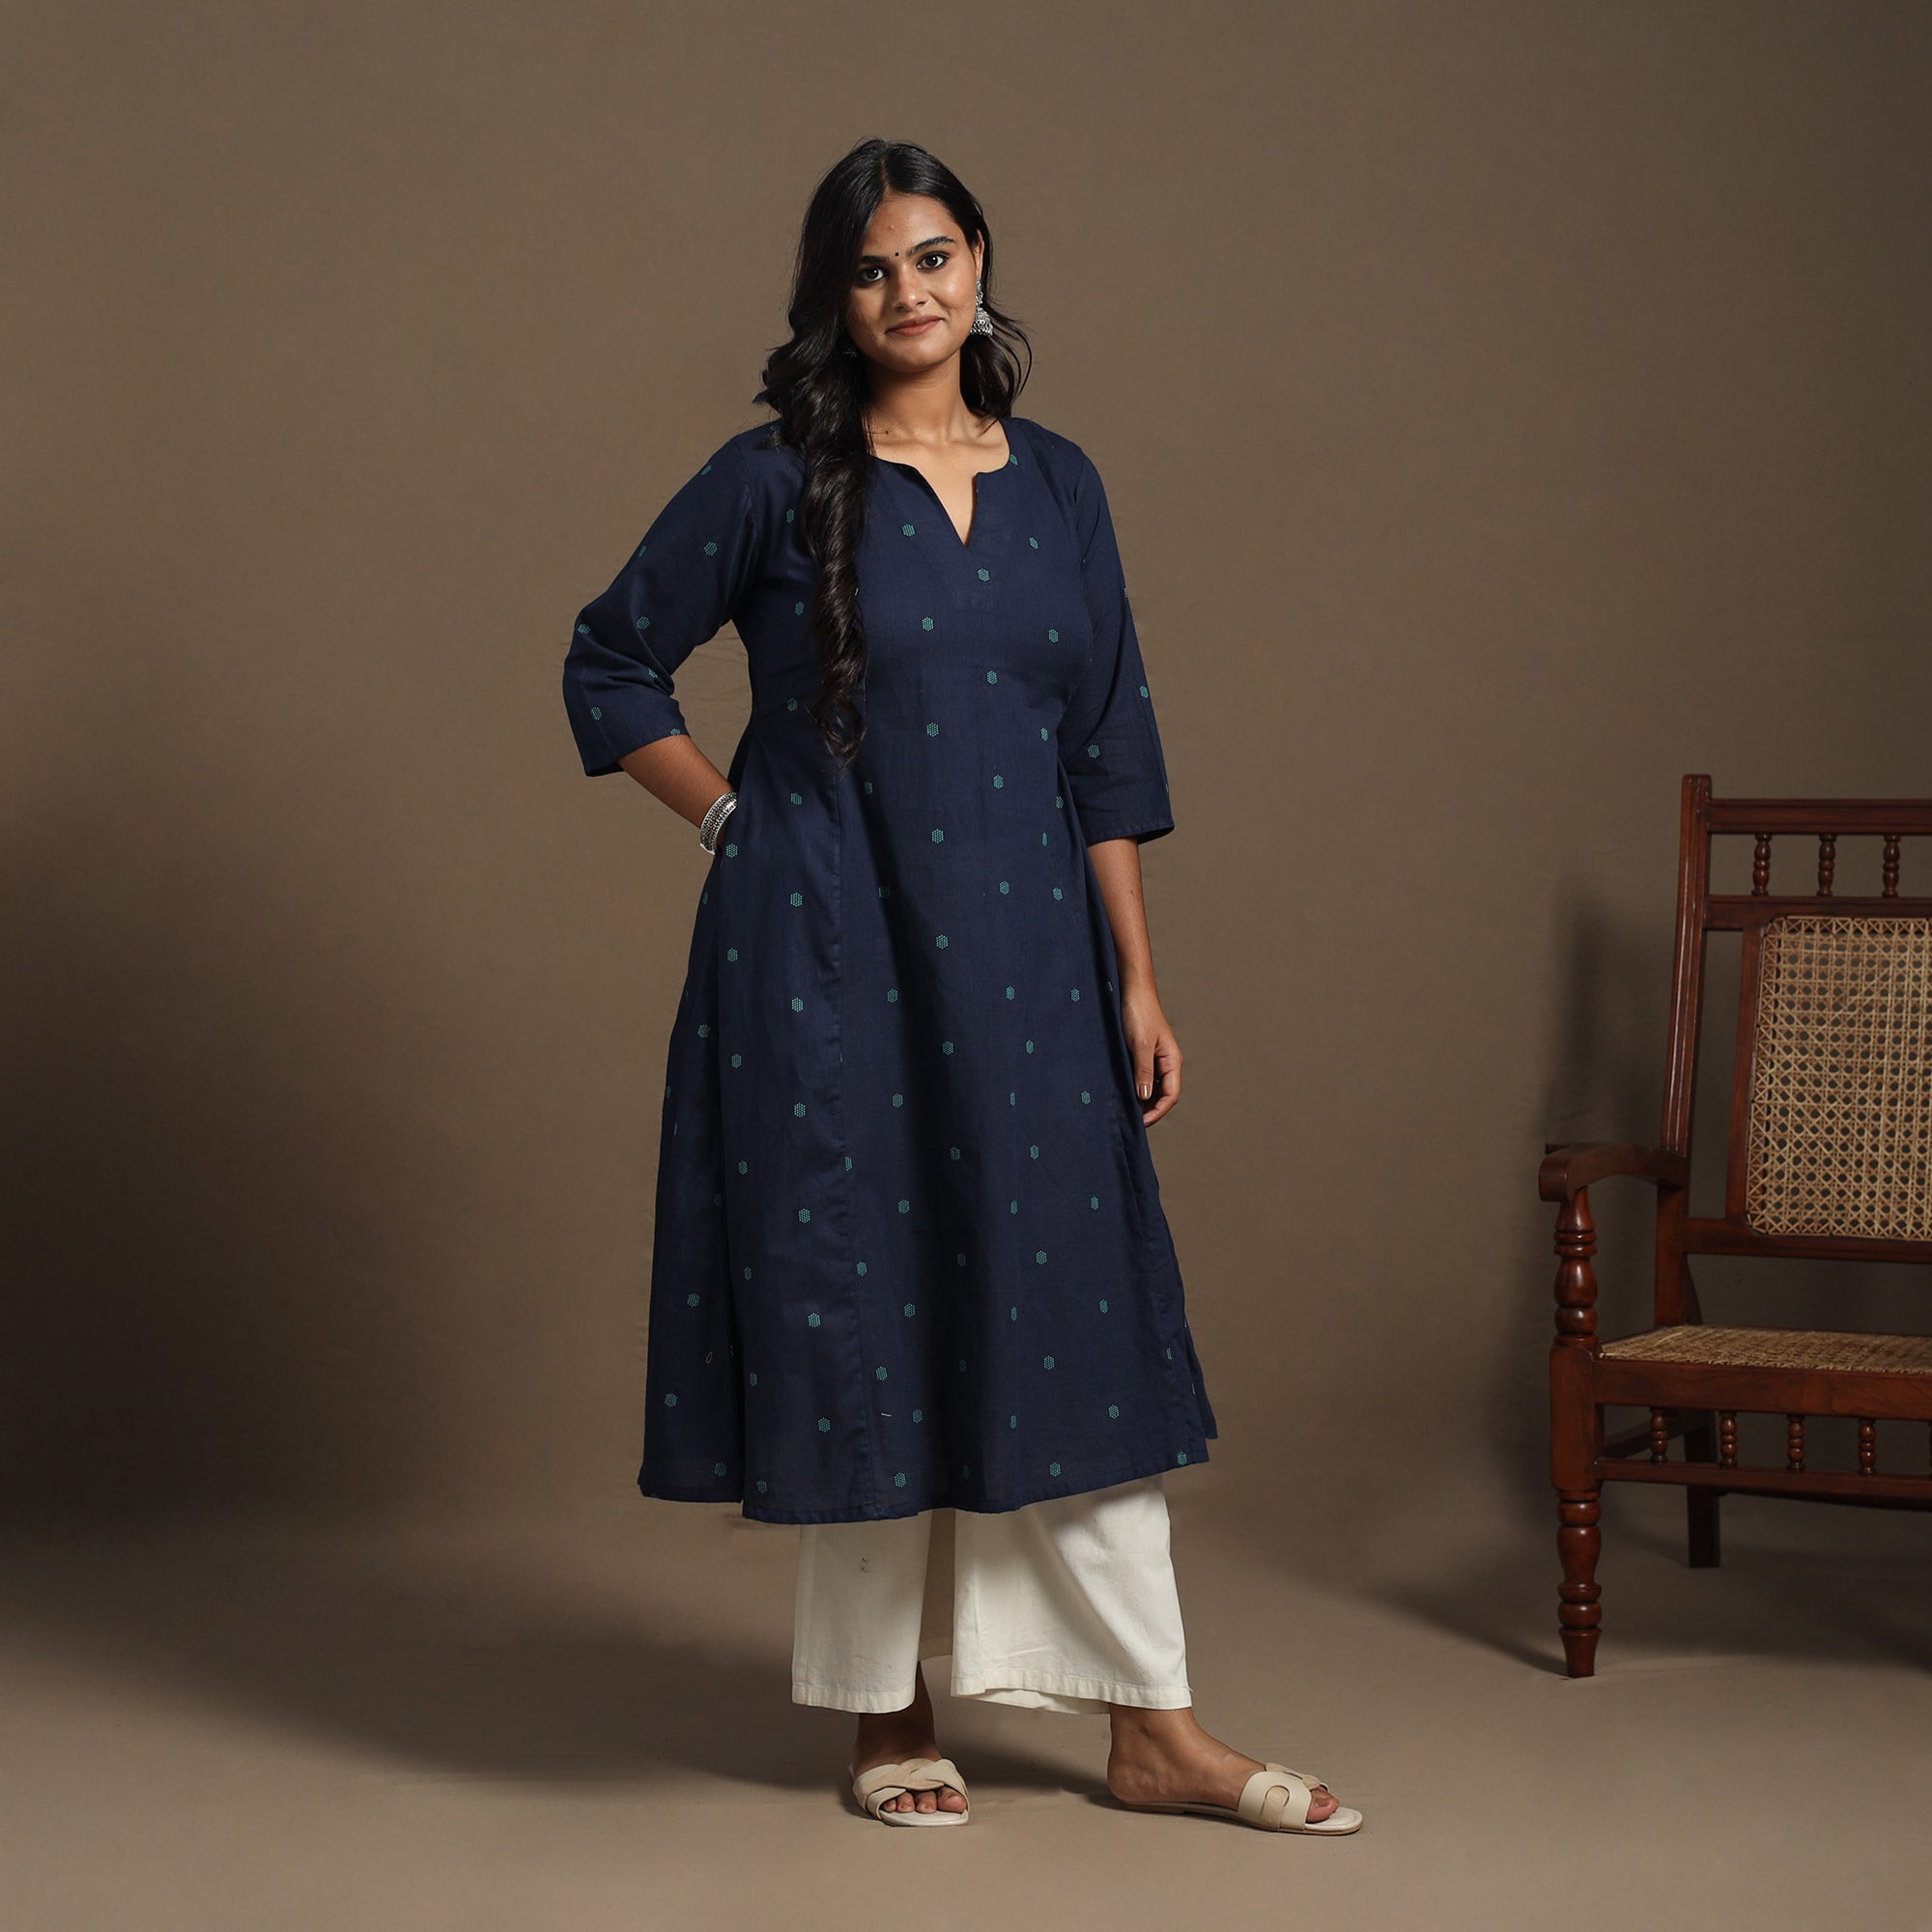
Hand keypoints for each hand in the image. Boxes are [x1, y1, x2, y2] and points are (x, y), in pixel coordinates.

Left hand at [1120, 985, 1181, 1125]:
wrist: (1131, 990)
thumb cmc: (1139, 1013)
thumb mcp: (1140, 1045)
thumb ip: (1143, 1071)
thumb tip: (1144, 1098)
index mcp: (1171, 1061)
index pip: (1171, 1095)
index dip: (1158, 1112)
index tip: (1141, 1123)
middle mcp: (1166, 1062)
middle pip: (1162, 1095)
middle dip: (1149, 1110)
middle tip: (1130, 1122)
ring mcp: (1154, 1059)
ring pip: (1151, 1087)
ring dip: (1141, 1100)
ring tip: (1125, 1111)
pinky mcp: (1142, 1054)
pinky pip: (1141, 1077)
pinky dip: (1134, 1088)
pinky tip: (1122, 1093)